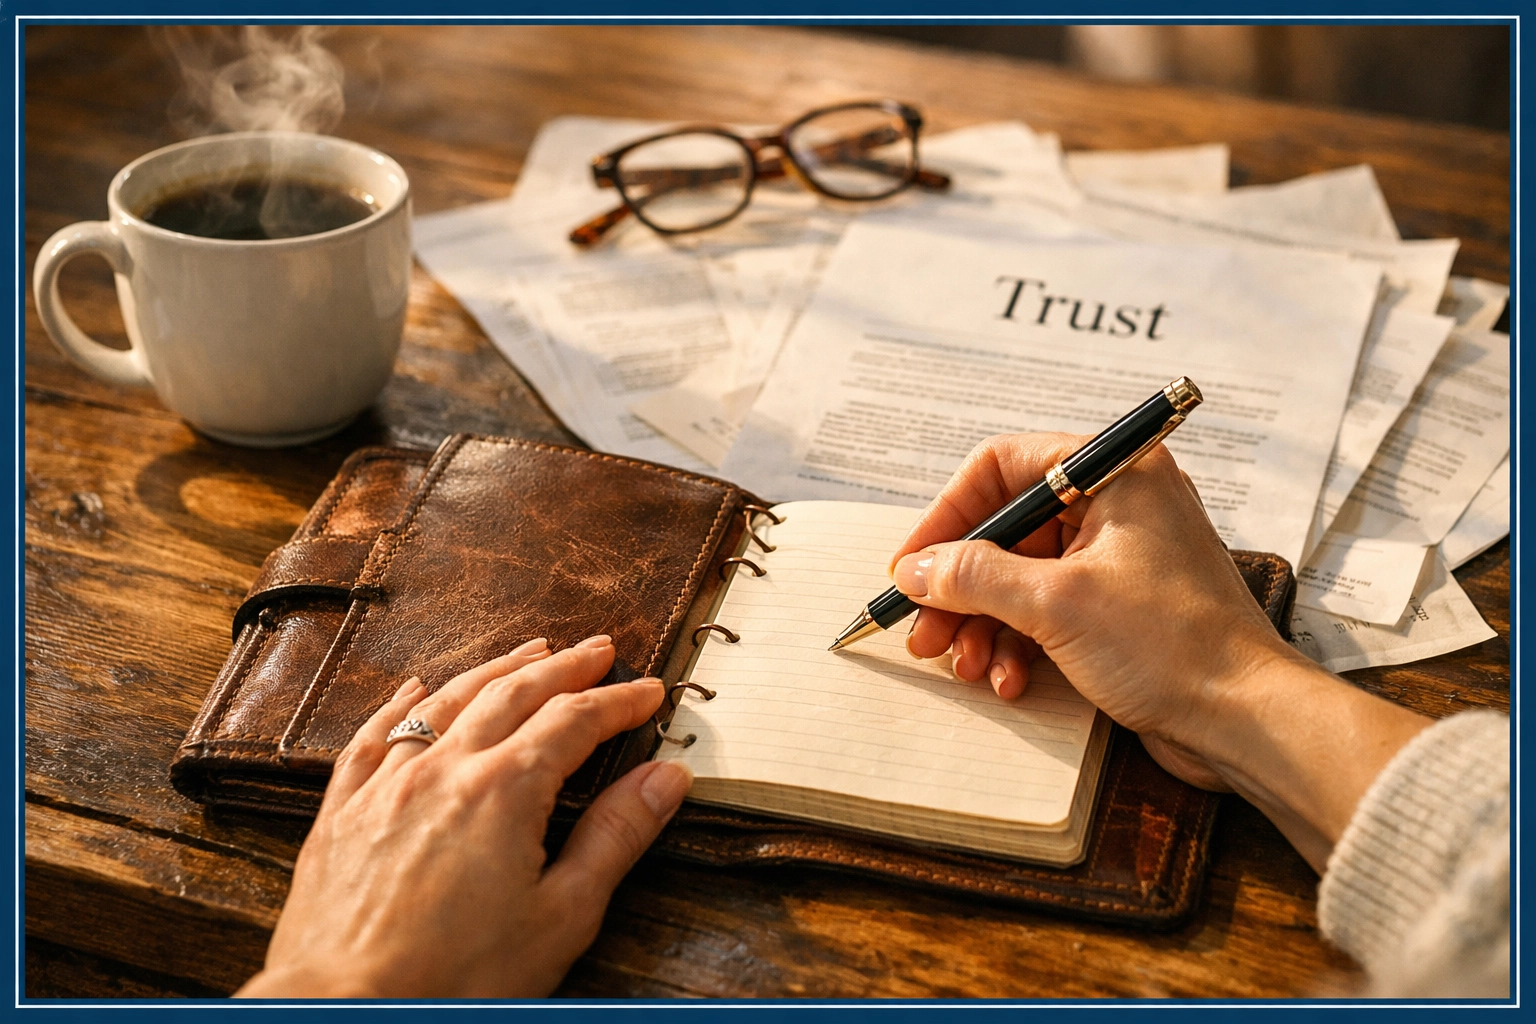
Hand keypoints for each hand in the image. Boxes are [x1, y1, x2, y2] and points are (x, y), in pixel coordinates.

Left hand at [237, 635, 691, 997]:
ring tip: (528, 650)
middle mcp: (443, 769)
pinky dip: (399, 705)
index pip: (575, 720)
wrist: (346, 1010)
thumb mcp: (562, 916)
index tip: (647, 691)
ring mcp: (385, 786)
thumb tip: (664, 778)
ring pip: (447, 702)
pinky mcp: (342, 813)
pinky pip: (372, 738)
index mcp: (504, 791)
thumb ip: (616, 837)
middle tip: (598, 651)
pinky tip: (414, 690)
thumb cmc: (455, 980)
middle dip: (564, 667)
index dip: (617, 702)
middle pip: (514, 693)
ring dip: (495, 670)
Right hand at [889, 432, 1429, 867]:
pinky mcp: (1121, 609)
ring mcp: (1120, 559)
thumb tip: (916, 569)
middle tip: (924, 630)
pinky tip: (1007, 679)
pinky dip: (1018, 644)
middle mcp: (1119, 506)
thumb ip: (976, 576)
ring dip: (983, 623)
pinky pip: (1048, 612)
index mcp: (1116, 474)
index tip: (912, 564)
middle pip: (1008, 530)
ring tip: (963, 664)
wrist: (1248, 720)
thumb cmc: (1174, 645)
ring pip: (1021, 577)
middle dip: (960, 587)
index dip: (949, 515)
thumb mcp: (1057, 603)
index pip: (1004, 467)